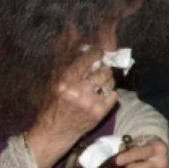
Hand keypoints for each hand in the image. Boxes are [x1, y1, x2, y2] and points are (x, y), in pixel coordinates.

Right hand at [26, 48, 117, 167]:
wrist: (56, 131)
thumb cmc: (54, 103)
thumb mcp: (55, 80)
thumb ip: (67, 60)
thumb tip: (76, 36)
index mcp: (65, 82)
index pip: (87, 60)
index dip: (95, 53)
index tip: (98, 52)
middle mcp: (79, 92)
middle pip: (103, 70)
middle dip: (102, 67)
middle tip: (99, 68)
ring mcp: (91, 103)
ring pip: (110, 81)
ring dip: (106, 79)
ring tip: (98, 82)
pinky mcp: (100, 112)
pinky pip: (114, 94)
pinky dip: (109, 92)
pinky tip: (100, 94)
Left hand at [115, 135, 168, 167]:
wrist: (166, 154)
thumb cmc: (150, 146)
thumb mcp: (142, 140)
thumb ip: (130, 147)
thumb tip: (118, 157)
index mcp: (157, 149)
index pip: (138, 154)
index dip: (126, 158)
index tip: (117, 160)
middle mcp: (161, 163)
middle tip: (128, 164)